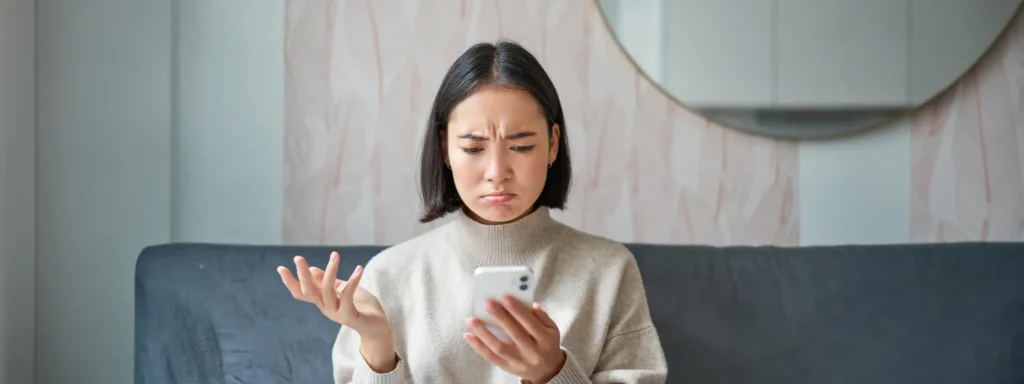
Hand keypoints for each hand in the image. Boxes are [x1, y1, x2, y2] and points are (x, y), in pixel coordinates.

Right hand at [277, 252, 396, 371]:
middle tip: (298, 258)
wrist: (377, 327)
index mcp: (323, 302)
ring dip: (330, 271)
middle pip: (309, 292)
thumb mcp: (343, 290)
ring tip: (335, 255)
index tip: (280, 268)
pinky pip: (347, 296)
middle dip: (302, 275)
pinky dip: (352, 281)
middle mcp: (326, 308)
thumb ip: (328, 281)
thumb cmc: (361, 306)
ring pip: (327, 291)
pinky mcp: (350, 316)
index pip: (302, 292)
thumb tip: (312, 269)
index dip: (290, 282)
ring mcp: (337, 313)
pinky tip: (358, 269)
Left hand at [464, 296, 566, 382]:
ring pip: (499, 347)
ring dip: (483, 333)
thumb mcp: (552, 329)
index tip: (505, 298)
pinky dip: (478, 346)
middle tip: (487, 303)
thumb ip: (542, 316)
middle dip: (500, 317)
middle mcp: (533, 352)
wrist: (547, 370)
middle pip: (514, 334)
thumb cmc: (547, 344)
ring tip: (472, 320)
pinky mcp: (508, 367)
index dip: (518, 311)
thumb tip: (531, 304)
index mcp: (546, 340)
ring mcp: (519, 362)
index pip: (531, 324)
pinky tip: (468, 335)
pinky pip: (491, 357)